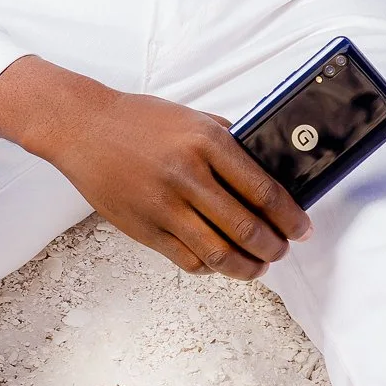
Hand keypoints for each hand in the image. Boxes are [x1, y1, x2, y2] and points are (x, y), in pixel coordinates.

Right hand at [0, 57, 312, 278]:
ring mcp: (164, 205)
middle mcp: (188, 175)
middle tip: (282, 249)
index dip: (291, 217)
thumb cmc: (139, 120)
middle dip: (274, 246)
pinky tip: (220, 262)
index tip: (302, 229)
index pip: (264, 190)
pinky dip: (211, 267)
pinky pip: (188, 260)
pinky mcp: (144, 228)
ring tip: (259, 265)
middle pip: (247, 227)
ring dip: (248, 266)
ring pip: (219, 253)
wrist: (83, 127)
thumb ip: (229, 141)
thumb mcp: (191, 117)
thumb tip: (268, 168)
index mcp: (206, 142)